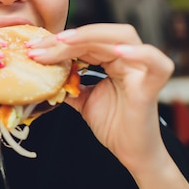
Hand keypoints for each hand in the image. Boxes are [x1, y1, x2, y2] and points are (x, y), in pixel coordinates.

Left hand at [27, 23, 174, 171]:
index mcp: (111, 60)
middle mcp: (127, 59)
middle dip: (66, 39)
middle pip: (98, 36)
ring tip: (64, 41)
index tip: (32, 48)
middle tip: (38, 48)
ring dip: (91, 36)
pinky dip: (140, 53)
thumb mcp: (82, 100)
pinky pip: (156, 64)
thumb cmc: (113, 125)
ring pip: (123, 37)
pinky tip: (117, 51)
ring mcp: (141, 70)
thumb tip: (43, 72)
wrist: (131, 153)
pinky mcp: (151, 86)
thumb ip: (68, 83)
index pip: (84, 41)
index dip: (58, 42)